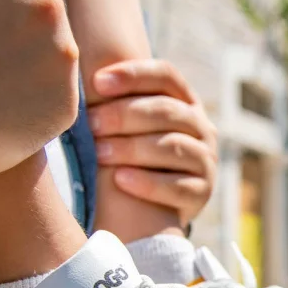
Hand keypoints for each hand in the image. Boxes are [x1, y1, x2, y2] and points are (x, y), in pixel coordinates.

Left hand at [88, 59, 217, 226]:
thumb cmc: (131, 160)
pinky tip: (120, 179)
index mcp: (184, 102)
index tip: (97, 82)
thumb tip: (82, 75)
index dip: (133, 75)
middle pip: (166, 111)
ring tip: (100, 153)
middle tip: (91, 123)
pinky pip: (177, 186)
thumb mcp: (129, 129)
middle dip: (125, 114)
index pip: (165, 76)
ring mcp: (205, 161)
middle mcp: (202, 128)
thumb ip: (116, 104)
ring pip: (172, 147)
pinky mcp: (201, 193)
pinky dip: (147, 183)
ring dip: (132, 148)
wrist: (151, 212)